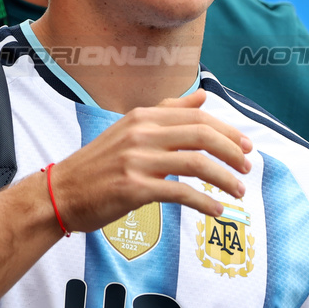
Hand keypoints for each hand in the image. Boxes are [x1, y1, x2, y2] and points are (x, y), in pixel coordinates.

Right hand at [46, 90, 252, 230]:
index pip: (197, 117)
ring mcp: (137, 160)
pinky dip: (204, 202)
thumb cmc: (98, 164)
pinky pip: (180, 193)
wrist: (60, 192)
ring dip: (224, 179)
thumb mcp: (131, 129)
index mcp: (143, 116)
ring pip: (196, 164)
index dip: (228, 131)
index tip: (246, 146)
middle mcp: (141, 133)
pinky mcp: (133, 188)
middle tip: (247, 168)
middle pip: (202, 135)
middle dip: (232, 152)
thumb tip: (202, 97)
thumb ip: (168, 113)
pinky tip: (216, 210)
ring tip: (238, 192)